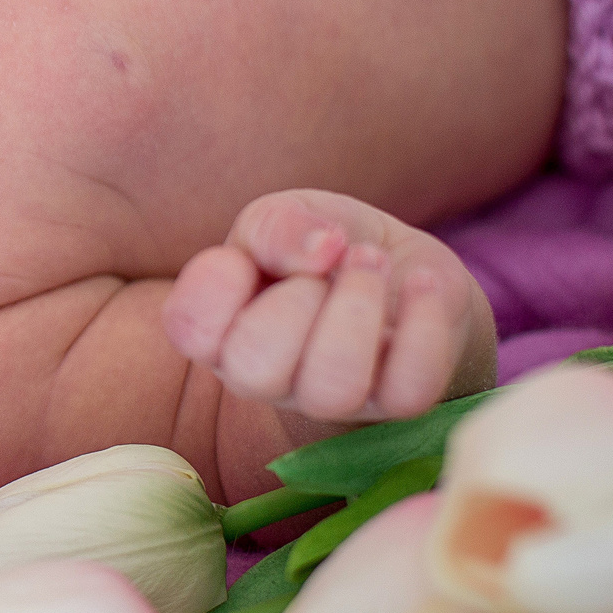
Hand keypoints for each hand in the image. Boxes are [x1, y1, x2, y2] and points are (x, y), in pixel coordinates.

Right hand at [161, 189, 496, 422]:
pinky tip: (420, 284)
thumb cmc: (323, 246)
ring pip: (333, 387)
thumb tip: (321, 249)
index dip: (216, 284)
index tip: (246, 255)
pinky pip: (410, 387)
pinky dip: (423, 323)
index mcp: (222, 332)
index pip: (189, 331)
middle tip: (326, 260)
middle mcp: (267, 379)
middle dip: (296, 297)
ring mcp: (332, 398)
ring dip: (357, 305)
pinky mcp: (398, 400)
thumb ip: (275, 224)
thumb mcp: (286, 213)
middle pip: (256, 369)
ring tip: (370, 260)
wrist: (402, 270)